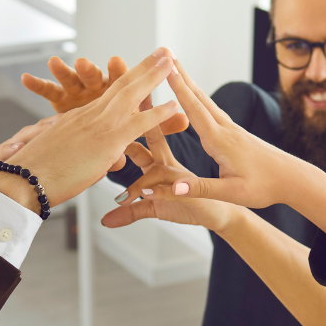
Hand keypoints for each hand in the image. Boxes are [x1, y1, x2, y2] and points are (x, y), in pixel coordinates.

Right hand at [0, 49, 184, 210]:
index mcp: (82, 117)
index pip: (111, 93)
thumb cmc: (43, 175)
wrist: (22, 180)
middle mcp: (89, 115)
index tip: (145, 66)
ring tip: (169, 59)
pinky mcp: (105, 141)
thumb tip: (117, 159)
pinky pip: (136, 123)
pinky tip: (172, 106)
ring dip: (152, 75)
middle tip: (165, 50)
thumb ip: (98, 155)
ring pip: (130, 94)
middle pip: (122, 85)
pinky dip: (157, 114)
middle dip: (145, 66)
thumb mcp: (70, 157)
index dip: (129, 78)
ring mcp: (97, 125)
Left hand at [100, 117, 240, 231]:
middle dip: (141, 122)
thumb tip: (105, 221)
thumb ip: (130, 212)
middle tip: (126, 108)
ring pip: (158, 171)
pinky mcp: (191, 194)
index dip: (129, 120)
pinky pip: (172, 191)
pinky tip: (145, 196)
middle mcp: (168, 165)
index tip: (114, 104)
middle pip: (154, 138)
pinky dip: (158, 193)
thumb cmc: (188, 205)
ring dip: (141, 180)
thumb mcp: (152, 210)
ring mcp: (180, 179)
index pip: (141, 136)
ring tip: (125, 194)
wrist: (220, 215)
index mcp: (158, 162)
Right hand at [158, 56, 325, 248]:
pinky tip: (196, 97)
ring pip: (206, 102)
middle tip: (166, 54)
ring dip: (189, 84)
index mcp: (221, 142)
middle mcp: (226, 130)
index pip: (194, 110)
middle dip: (180, 76)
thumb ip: (202, 189)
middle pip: (199, 98)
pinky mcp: (236, 134)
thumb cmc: (266, 187)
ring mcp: (232, 130)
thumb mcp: (232, 193)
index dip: (178, 89)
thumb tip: (175, 189)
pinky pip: (212, 111)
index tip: (166, 68)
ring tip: (176, 68)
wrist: (293, 180)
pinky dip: (199, 99)